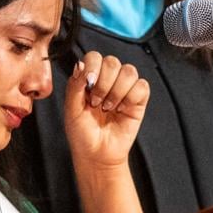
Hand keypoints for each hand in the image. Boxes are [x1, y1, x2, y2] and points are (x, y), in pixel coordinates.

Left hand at [62, 52, 150, 212]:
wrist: (98, 155)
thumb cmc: (82, 134)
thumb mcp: (71, 110)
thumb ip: (75, 86)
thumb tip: (81, 65)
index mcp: (89, 78)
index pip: (95, 57)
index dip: (93, 66)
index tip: (89, 84)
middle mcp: (107, 80)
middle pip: (112, 61)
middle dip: (104, 83)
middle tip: (97, 103)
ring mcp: (124, 89)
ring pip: (129, 71)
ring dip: (117, 91)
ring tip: (109, 108)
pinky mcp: (139, 100)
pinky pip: (142, 86)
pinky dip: (131, 98)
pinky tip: (122, 110)